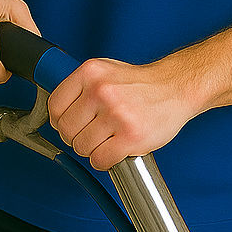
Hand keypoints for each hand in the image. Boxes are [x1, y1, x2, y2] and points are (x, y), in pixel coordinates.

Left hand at [46, 57, 195, 171]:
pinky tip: (115, 150)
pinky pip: (100, 160)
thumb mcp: (106, 70)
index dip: (59, 120)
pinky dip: (105, 161)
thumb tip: (56, 110)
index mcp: (91, 72)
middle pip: (66, 129)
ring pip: (82, 147)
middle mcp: (101, 91)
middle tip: (91, 134)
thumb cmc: (140, 83)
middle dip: (76, 137)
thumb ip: (80, 87)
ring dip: (92, 149)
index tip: (68, 124)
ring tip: (107, 139)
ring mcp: (116, 114)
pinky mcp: (130, 136)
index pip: (55, 105)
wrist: (176, 88)